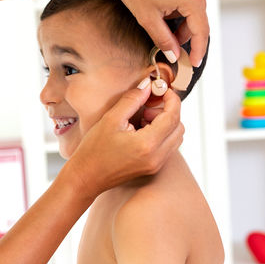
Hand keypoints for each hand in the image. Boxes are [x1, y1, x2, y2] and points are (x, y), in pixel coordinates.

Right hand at [62, 86, 182, 200]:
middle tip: (148, 106)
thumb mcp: (111, 119)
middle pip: (179, 127)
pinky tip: (141, 131)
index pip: (173, 116)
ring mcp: (156, 164)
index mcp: (148, 144)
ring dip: (165, 124)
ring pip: (175, 137)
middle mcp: (157, 156)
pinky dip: (161, 135)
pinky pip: (168, 147)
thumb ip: (132, 100)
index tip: (162, 90)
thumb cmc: (94, 150)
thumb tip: (147, 86)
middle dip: (168, 111)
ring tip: (143, 119)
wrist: (86, 177)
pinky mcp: (152, 168)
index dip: (172, 99)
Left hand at [99, 0, 208, 66]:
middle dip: (185, 32)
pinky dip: (180, 2)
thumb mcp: (147, 18)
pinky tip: (162, 1)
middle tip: (169, 42)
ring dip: (181, 16)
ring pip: (194, 5)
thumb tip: (175, 54)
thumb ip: (164, 40)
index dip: (198, 49)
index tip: (195, 62)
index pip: (201, 30)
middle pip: (199, 17)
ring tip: (160, 16)